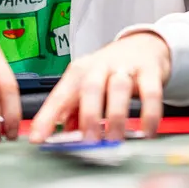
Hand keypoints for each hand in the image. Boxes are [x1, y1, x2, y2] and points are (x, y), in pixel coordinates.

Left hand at [29, 32, 170, 142]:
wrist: (144, 45)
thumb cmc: (110, 71)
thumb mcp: (88, 86)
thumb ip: (75, 112)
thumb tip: (63, 138)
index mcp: (79, 71)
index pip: (60, 95)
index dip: (47, 117)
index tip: (38, 139)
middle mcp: (100, 66)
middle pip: (90, 87)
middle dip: (88, 116)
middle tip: (89, 142)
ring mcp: (126, 67)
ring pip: (119, 88)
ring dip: (116, 117)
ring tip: (114, 140)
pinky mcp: (150, 72)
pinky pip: (151, 94)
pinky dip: (149, 115)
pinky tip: (146, 133)